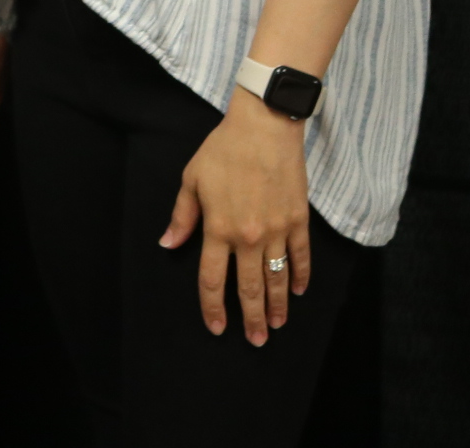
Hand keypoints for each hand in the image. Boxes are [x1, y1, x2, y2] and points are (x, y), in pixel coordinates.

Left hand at [160, 90, 310, 341]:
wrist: (264, 128)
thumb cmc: (223, 151)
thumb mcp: (192, 180)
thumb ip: (182, 216)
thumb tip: (168, 244)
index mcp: (218, 228)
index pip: (212, 278)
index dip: (212, 306)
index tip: (216, 327)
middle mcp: (248, 236)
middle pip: (248, 287)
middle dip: (250, 318)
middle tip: (256, 341)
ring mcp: (277, 231)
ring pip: (277, 278)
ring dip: (277, 306)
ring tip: (277, 325)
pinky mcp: (298, 221)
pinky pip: (300, 257)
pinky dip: (300, 276)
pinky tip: (298, 291)